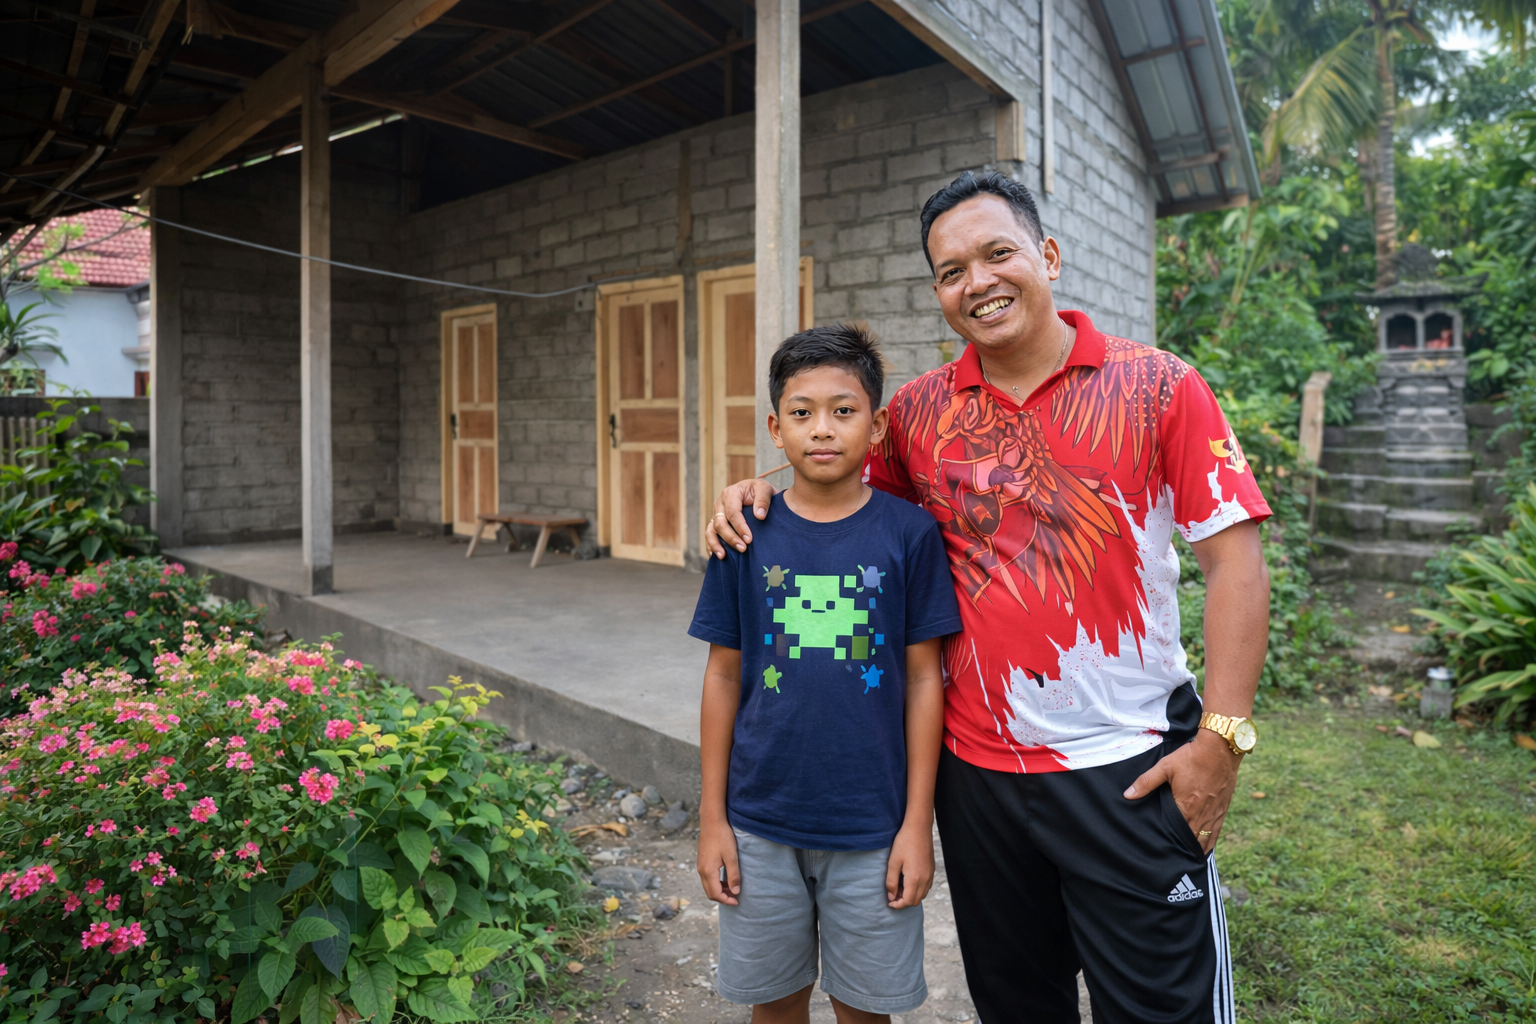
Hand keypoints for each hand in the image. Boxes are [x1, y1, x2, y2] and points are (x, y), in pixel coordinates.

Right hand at [696, 819, 740, 904]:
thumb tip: (735, 891)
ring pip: (708, 885)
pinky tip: (725, 878)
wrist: (712, 821)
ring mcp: (700, 866)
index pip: (715, 894)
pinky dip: (716, 883)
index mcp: (708, 872)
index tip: (737, 901)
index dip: (726, 900)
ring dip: (719, 890)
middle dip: (722, 897)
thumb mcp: (731, 857)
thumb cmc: (723, 837)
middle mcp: (701, 871)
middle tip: (735, 897)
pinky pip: (707, 878)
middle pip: (710, 892)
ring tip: (732, 888)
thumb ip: (734, 875)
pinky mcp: (702, 861)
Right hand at [705, 479, 776, 557]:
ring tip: (723, 556)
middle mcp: (720, 504)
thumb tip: (760, 515)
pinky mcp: (715, 524)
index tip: (749, 539)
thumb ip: (763, 500)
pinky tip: (717, 557)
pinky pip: (709, 536)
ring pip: (711, 531)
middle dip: (730, 537)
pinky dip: (711, 546)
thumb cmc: (760, 492)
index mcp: (731, 493)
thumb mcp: (765, 490)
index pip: (732, 512)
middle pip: (720, 523)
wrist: (758, 495)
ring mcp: (716, 515)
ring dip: (716, 544)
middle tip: (743, 549)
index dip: (740, 527)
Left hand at [885, 819, 934, 907]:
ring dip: (911, 896)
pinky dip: (918, 889)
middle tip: (893, 894)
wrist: (919, 828)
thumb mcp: (893, 862)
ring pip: (922, 895)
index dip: (897, 905)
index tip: (889, 902)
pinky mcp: (932, 870)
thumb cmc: (904, 842)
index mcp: (915, 879)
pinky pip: (926, 887)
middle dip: (903, 901)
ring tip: (899, 887)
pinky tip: (908, 881)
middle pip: (915, 901)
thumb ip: (891, 881)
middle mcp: (925, 879)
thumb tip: (891, 896)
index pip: (907, 901)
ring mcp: (930, 875)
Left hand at [1123, 730, 1240, 854]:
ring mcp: (1215, 813)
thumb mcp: (1165, 767)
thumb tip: (1128, 795)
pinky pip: (1217, 831)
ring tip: (1189, 859)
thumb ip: (1146, 782)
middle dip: (1183, 849)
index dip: (1170, 843)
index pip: (1176, 833)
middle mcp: (1201, 814)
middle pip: (1191, 840)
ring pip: (1206, 839)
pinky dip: (1211, 841)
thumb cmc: (1191, 757)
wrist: (1220, 749)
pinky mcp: (1224, 808)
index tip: (1164, 852)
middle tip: (1175, 860)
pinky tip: (1206, 846)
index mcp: (1186, 806)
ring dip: (1197, 848)